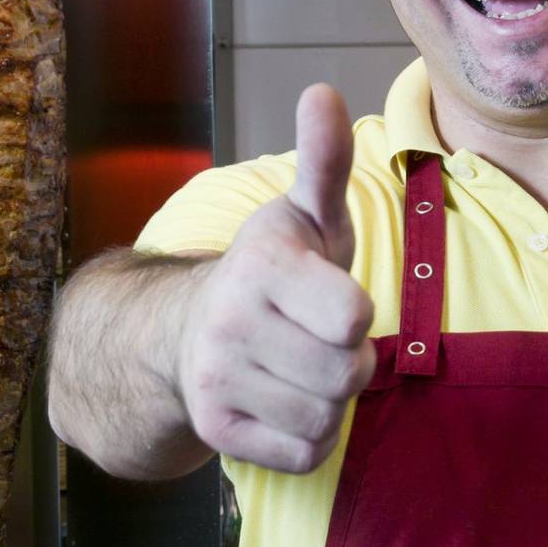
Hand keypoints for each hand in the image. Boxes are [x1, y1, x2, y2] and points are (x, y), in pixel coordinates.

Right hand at [174, 84, 376, 472]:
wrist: (189, 329)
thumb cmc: (275, 272)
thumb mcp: (307, 215)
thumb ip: (324, 161)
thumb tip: (321, 92)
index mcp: (259, 267)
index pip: (354, 318)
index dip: (358, 314)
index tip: (334, 301)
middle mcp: (228, 324)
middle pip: (347, 374)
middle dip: (351, 362)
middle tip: (322, 340)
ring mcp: (216, 380)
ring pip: (327, 417)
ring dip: (331, 400)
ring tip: (304, 369)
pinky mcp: (217, 430)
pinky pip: (305, 454)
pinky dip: (311, 437)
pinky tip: (288, 402)